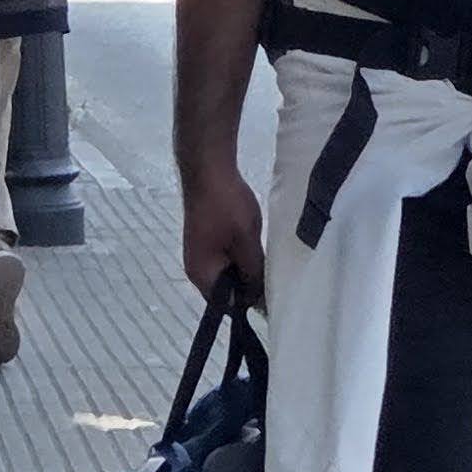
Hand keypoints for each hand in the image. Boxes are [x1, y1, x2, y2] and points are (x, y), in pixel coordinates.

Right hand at [182, 159, 266, 299]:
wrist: (208, 167)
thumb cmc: (226, 205)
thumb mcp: (246, 241)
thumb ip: (252, 272)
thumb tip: (259, 300)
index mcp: (202, 274)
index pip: (227, 304)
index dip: (250, 303)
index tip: (272, 294)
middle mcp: (197, 268)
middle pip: (226, 289)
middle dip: (249, 285)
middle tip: (275, 275)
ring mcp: (201, 252)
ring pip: (228, 271)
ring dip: (246, 268)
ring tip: (268, 260)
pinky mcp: (207, 238)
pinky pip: (226, 256)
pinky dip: (241, 255)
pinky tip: (256, 245)